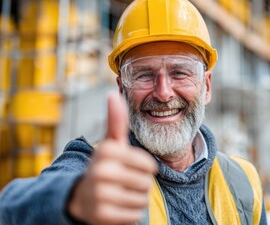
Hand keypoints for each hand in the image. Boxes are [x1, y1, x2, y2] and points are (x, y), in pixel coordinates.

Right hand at [68, 93, 157, 224]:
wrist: (82, 197)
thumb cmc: (104, 167)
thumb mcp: (111, 144)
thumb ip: (116, 121)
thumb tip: (113, 93)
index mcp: (106, 151)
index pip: (149, 165)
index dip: (145, 169)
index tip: (129, 168)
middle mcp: (100, 171)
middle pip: (147, 183)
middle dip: (140, 185)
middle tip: (123, 183)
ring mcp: (99, 195)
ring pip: (142, 200)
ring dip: (135, 199)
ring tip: (120, 194)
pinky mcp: (101, 216)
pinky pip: (133, 216)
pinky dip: (129, 214)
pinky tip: (116, 207)